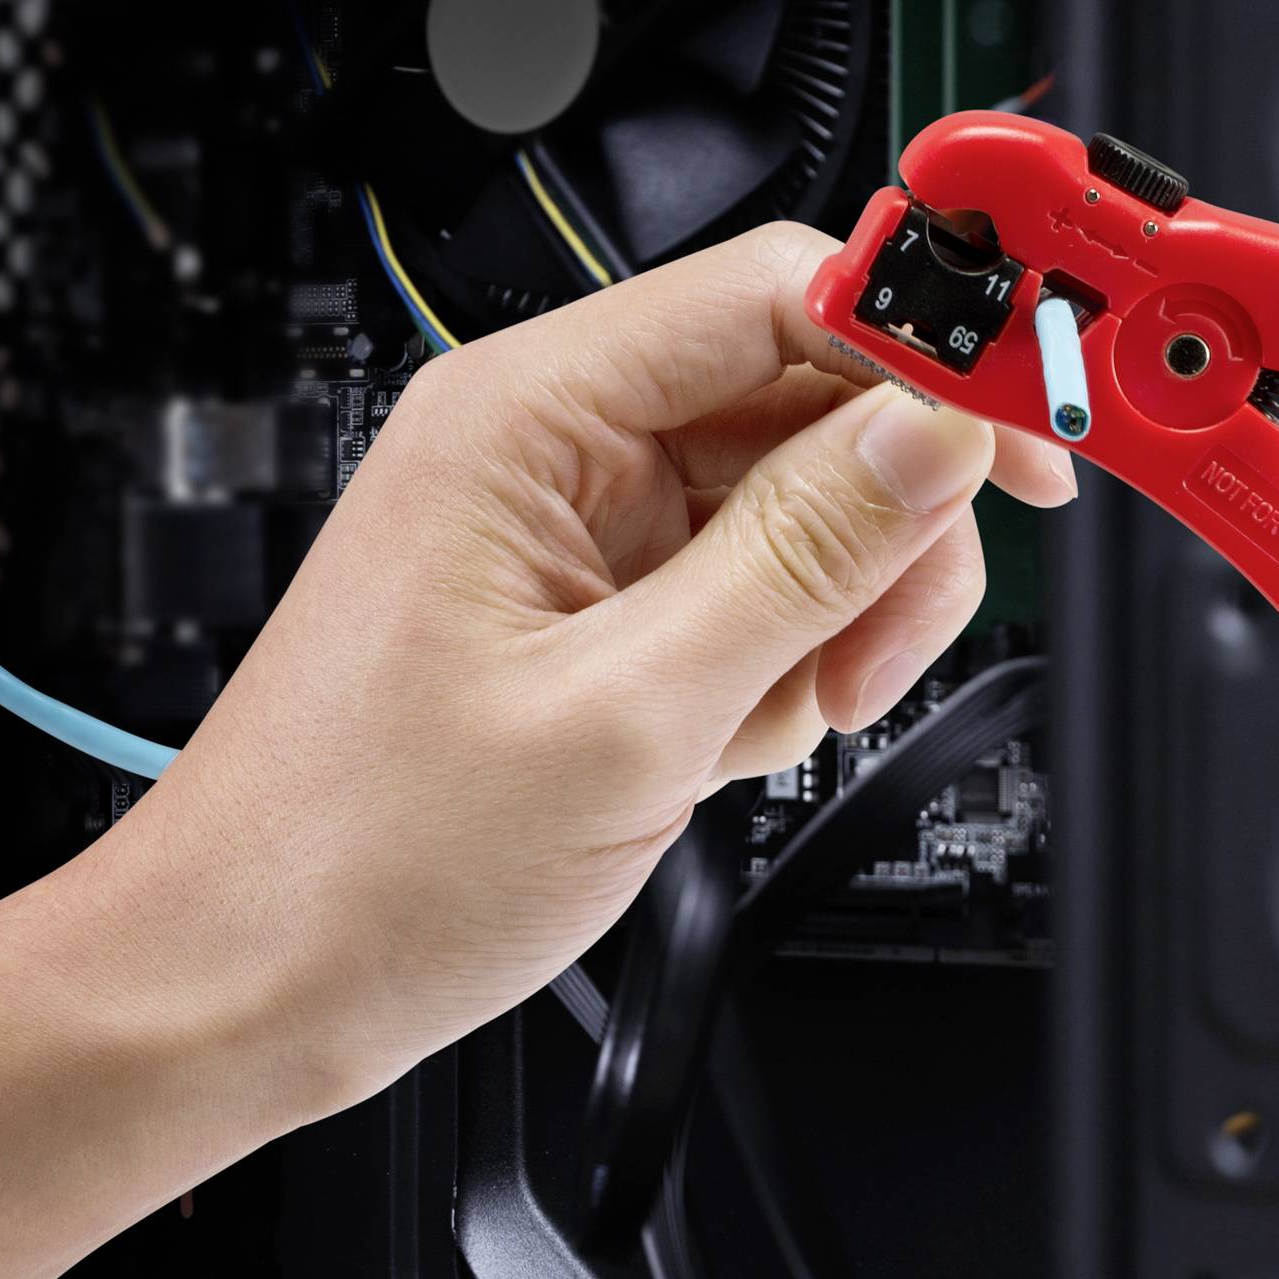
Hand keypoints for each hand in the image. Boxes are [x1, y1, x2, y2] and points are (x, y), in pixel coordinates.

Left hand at [118, 221, 1074, 1113]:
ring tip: (788, 715)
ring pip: (810, 506)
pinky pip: (765, 590)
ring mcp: (589, 531)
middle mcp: (559, 449)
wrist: (254, 986)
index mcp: (527, 416)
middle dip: (884, 526)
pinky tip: (731, 740)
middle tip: (878, 642)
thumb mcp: (627, 712)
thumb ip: (803, 557)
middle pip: (816, 402)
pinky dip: (788, 665)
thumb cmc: (359, 858)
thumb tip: (935, 431)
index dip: (923, 347)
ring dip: (839, 614)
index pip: (778, 292)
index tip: (1024, 423)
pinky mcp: (612, 608)